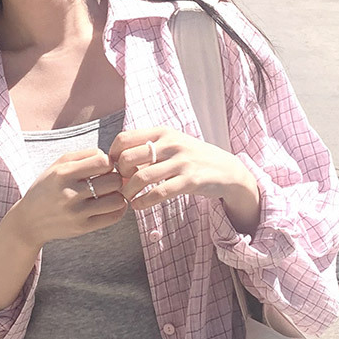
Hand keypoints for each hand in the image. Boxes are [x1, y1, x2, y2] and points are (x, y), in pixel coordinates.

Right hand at [17, 147, 128, 247]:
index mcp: (63, 174)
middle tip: (109, 181)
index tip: (104, 168)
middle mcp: (70, 193)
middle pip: (114, 180)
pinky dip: (118, 209)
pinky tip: (111, 205)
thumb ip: (84, 155)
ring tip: (110, 193)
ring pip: (117, 200)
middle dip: (116, 178)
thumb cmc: (48, 188)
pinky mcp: (82, 228)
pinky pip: (113, 217)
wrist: (29, 221)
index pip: (103, 162)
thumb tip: (110, 157)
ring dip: (118, 195)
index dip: (109, 163)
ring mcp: (77, 213)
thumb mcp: (58, 165)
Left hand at [111, 127, 259, 230]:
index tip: (114, 168)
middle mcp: (171, 144)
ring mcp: (181, 162)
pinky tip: (138, 206)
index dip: (112, 155)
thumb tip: (117, 158)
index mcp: (163, 132)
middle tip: (120, 185)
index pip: (124, 139)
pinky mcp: (190, 181)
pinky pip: (158, 193)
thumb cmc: (192, 157)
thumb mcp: (172, 143)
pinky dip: (143, 202)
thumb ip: (148, 147)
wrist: (225, 169)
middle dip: (118, 175)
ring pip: (141, 177)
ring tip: (128, 197)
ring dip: (128, 191)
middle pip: (128, 158)